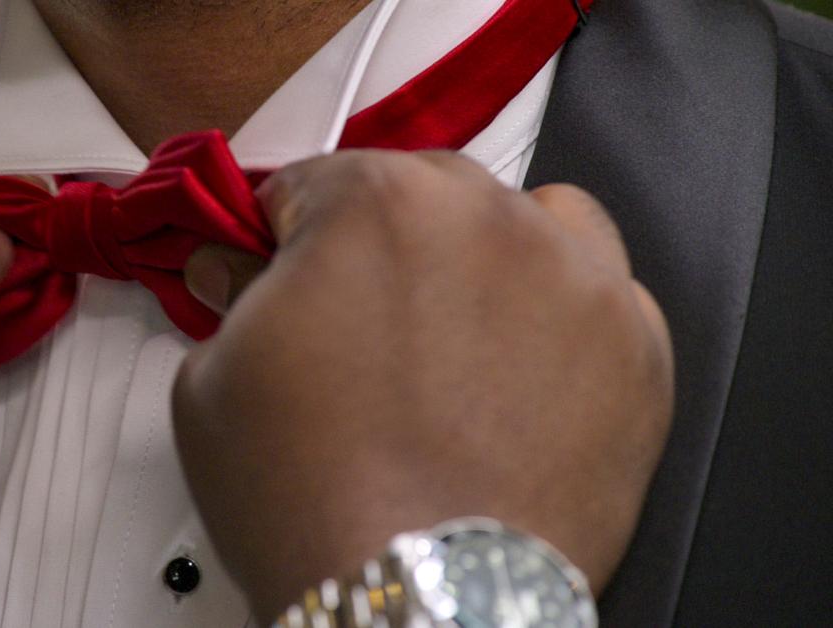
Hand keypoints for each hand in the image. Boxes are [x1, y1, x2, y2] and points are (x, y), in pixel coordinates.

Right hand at [173, 151, 673, 621]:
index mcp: (373, 205)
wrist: (417, 607)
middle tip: (357, 326)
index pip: (312, 183)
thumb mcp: (213, 385)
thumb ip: (229, 300)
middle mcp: (485, 220)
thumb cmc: (316, 507)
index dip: (283, 235)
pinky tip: (512, 376)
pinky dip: (555, 317)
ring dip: (481, 257)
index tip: (283, 268)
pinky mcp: (635, 349)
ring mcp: (574, 280)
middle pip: (420, 192)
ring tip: (449, 336)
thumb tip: (236, 272)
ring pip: (523, 223)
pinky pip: (597, 292)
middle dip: (380, 247)